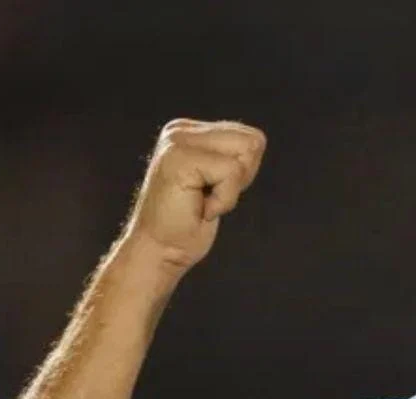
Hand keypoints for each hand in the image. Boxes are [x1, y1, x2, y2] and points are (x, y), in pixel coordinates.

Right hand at [126, 119, 265, 270]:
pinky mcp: (180, 158)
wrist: (159, 251)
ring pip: (245, 153)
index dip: (245, 172)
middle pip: (252, 141)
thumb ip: (231, 155)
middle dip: (242, 177)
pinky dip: (224, 199)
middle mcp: (180, 130)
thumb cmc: (188, 224)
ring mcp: (177, 142)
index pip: (250, 136)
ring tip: (203, 200)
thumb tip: (256, 140)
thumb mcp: (217, 180)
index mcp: (189, 132)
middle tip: (209, 197)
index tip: (213, 191)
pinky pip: (232, 172)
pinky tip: (200, 209)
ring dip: (231, 188)